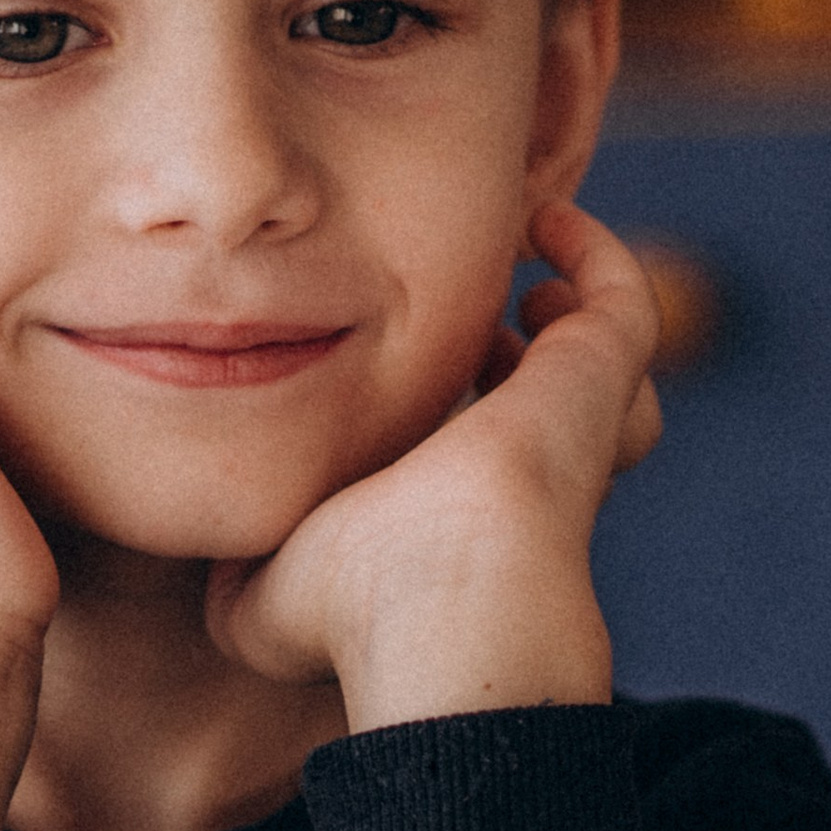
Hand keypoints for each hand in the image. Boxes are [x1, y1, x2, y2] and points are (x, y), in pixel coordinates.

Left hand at [205, 198, 662, 729]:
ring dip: (569, 321)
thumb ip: (233, 580)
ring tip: (523, 277)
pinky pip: (621, 303)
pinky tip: (543, 221)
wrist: (437, 599)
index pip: (461, 468)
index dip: (444, 422)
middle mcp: (516, 475)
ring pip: (601, 376)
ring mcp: (567, 426)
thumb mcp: (260, 604)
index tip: (393, 377)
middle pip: (541, 421)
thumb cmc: (353, 610)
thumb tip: (209, 568)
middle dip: (517, 369)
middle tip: (464, 318)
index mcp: (445, 515)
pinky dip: (594, 255)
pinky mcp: (597, 376)